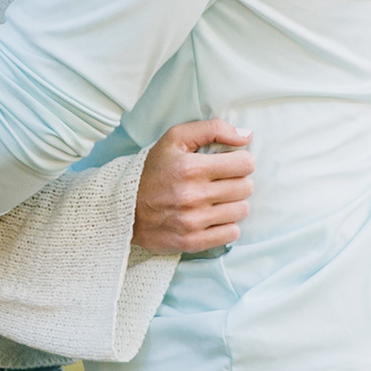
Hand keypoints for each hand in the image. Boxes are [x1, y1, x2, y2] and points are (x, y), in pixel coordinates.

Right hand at [133, 121, 256, 255]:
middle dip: (238, 181)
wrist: (124, 208)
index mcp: (191, 168)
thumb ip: (212, 129)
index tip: (229, 164)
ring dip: (233, 204)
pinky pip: (231, 234)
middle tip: (222, 182)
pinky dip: (226, 225)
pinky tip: (213, 217)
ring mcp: (193, 221)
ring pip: (242, 210)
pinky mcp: (192, 242)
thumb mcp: (175, 139)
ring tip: (217, 199)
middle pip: (246, 187)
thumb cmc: (153, 171)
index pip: (245, 164)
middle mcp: (193, 195)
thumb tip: (247, 135)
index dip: (240, 161)